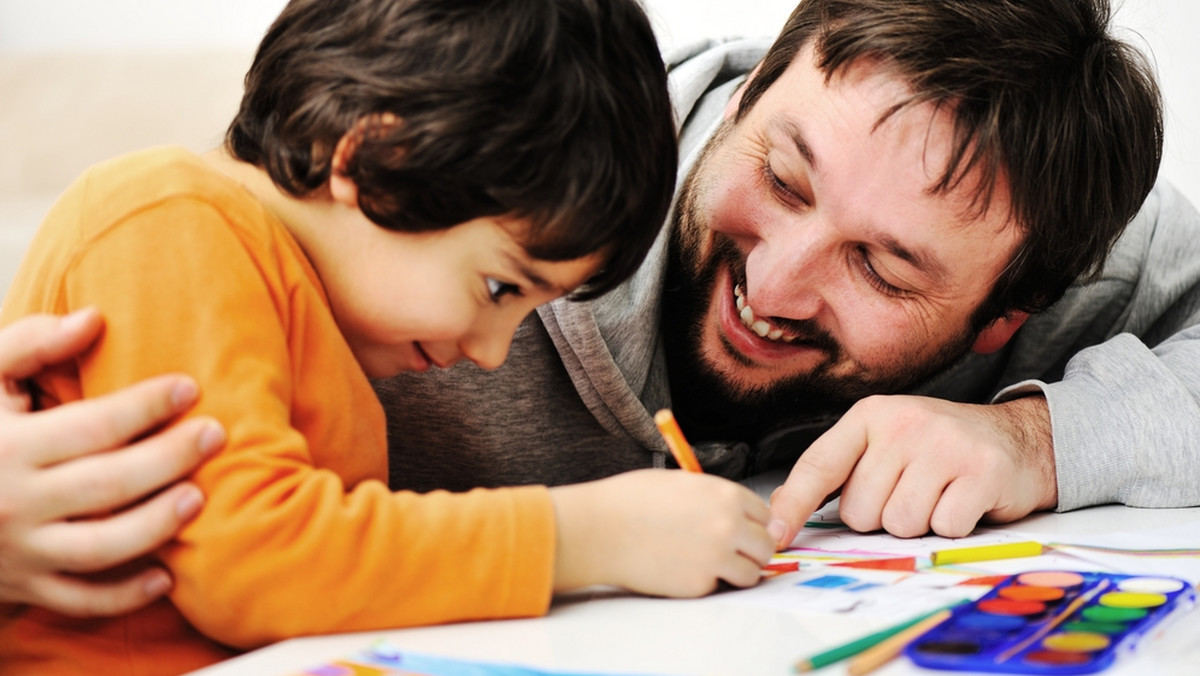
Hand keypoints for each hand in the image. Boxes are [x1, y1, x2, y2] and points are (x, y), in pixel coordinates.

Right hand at [0, 308, 224, 616]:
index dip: (146, 405)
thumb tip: (94, 319)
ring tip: (200, 498)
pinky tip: (167, 577)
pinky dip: (123, 595)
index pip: (92, 426)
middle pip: (108, 484)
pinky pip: (80, 600)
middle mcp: (14, 502)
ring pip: (101, 548)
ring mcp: (21, 551)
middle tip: (216, 435)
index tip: (189, 387)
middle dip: (169, 459)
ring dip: (156, 526)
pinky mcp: (25, 585)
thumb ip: (29, 343)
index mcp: (7, 446)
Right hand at [550, 469, 773, 596]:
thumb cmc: (630, 501)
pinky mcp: (699, 585)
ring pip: (751, 573)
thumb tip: (734, 512)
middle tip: (734, 551)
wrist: (601, 529)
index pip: (764, 515)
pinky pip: (717, 586)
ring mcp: (715, 558)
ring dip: (738, 571)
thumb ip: (713, 497)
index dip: (753, 524)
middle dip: (752, 550)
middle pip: (765, 546)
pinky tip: (682, 568)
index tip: (744, 529)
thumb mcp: (681, 483)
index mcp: (726, 496)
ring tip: (712, 564)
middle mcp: (728, 527)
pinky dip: (706, 582)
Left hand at [766, 394, 1057, 546]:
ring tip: (938, 495)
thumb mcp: (886, 443)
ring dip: (919, 524)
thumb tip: (783, 517)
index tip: (774, 537)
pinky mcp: (982, 471)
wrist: (1020, 438)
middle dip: (882, 517)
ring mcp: (944, 445)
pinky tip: (964, 501)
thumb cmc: (939, 449)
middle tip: (912, 493)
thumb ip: (842, 472)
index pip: (819, 465)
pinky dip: (953, 526)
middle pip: (861, 511)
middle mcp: (903, 424)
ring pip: (901, 524)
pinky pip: (943, 527)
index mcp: (870, 416)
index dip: (792, 506)